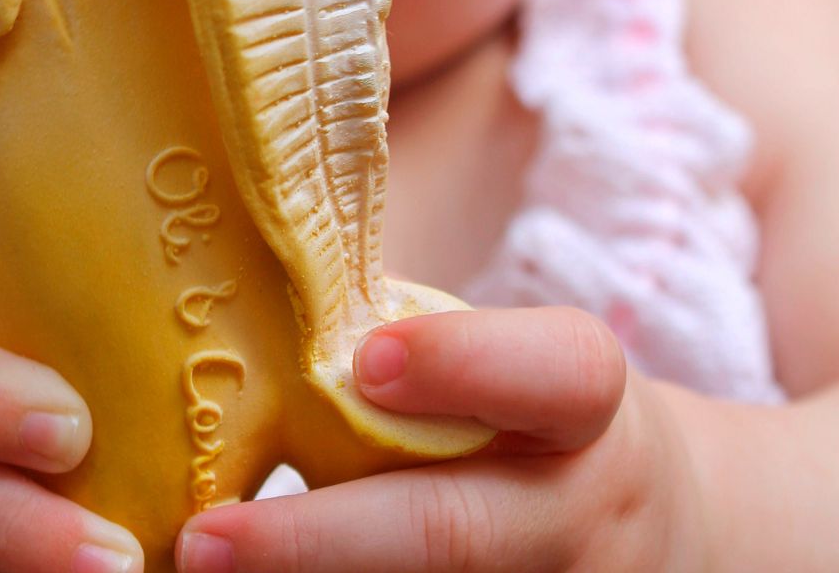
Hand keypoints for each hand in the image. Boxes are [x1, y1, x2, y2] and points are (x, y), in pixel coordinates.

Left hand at [176, 308, 707, 571]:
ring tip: (211, 569)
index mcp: (585, 405)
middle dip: (319, 540)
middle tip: (206, 539)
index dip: (463, 362)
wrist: (648, 526)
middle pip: (453, 531)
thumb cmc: (537, 416)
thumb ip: (420, 345)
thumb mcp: (518, 364)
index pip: (558, 373)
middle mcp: (582, 514)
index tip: (366, 361)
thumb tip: (265, 308)